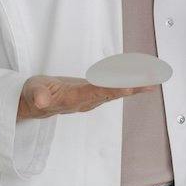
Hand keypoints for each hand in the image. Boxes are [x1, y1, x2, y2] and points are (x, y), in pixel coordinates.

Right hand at [16, 76, 149, 119]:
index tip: (127, 87)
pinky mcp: (93, 94)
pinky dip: (128, 83)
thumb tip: (41, 101)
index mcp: (72, 99)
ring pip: (116, 91)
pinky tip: (142, 80)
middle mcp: (86, 101)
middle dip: (131, 88)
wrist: (35, 105)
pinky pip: (114, 88)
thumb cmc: (34, 95)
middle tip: (150, 82)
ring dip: (134, 86)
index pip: (94, 93)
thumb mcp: (33, 93)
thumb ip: (38, 96)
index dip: (111, 89)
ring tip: (153, 80)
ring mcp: (91, 99)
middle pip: (111, 93)